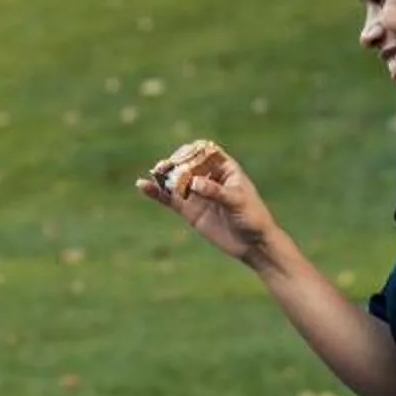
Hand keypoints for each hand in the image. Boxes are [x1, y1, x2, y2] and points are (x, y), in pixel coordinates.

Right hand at [135, 141, 282, 264]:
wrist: (253, 244)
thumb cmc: (252, 217)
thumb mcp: (237, 202)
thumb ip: (216, 191)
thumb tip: (194, 183)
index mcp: (225, 168)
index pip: (205, 151)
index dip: (193, 151)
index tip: (185, 158)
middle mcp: (208, 177)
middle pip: (186, 163)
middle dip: (175, 163)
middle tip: (166, 168)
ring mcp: (197, 193)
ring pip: (175, 180)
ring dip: (163, 175)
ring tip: (154, 173)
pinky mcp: (189, 209)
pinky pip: (169, 198)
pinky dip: (156, 192)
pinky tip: (142, 186)